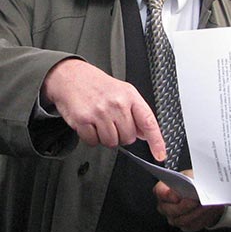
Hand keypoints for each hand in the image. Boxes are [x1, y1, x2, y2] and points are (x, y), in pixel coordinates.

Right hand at [41, 59, 166, 160]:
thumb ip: (135, 112)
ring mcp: (99, 112)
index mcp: (129, 95)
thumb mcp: (122, 91)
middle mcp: (116, 103)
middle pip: (128, 138)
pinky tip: (89, 123)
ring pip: (111, 142)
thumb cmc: (97, 85)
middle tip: (111, 122)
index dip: (156, 141)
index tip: (160, 154)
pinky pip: (93, 142)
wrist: (70, 76)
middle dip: (121, 135)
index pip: (148, 122)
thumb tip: (146, 134)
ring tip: (99, 121)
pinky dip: (90, 137)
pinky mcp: (83, 120)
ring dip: (105, 137)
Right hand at [154, 170, 223, 231]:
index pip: (160, 193)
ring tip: (205, 206)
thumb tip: (193, 185)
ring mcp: (173, 217)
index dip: (168, 195)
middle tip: (196, 200)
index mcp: (162, 189)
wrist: (202, 193)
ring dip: (196, 213)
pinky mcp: (184, 226)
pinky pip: (191, 225)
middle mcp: (165, 205)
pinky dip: (200, 219)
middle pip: (171, 210)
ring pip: (182, 220)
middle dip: (185, 205)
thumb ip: (190, 179)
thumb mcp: (191, 175)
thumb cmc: (193, 182)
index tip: (178, 196)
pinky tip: (206, 212)